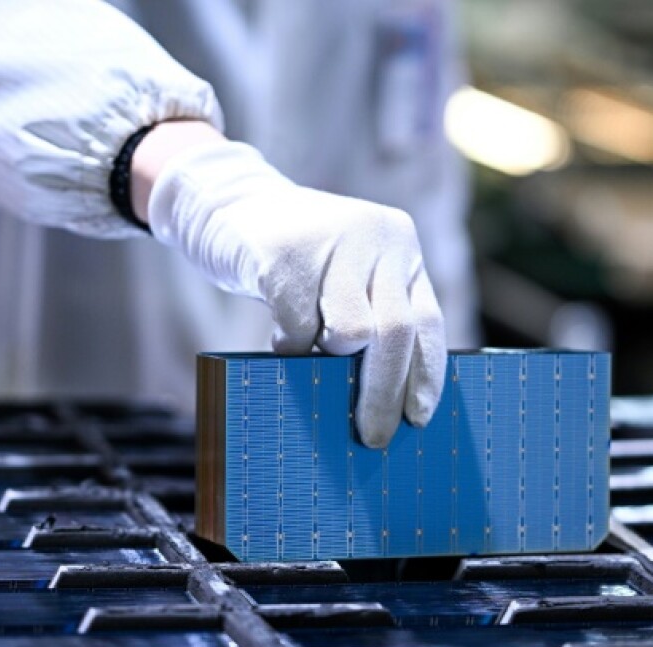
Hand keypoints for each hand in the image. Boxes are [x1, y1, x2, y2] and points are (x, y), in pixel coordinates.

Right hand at [138, 124, 446, 447]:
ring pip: (351, 334)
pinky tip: (278, 330)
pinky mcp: (288, 254)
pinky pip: (299, 329)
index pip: (426, 320)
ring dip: (327, 357)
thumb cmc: (292, 261)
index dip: (425, 374)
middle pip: (395, 333)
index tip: (418, 417)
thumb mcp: (346, 274)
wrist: (226, 203)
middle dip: (384, 394)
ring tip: (308, 344)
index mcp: (399, 244)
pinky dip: (288, 345)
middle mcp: (377, 236)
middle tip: (373, 436)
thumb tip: (389, 402)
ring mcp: (334, 241)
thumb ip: (372, 316)